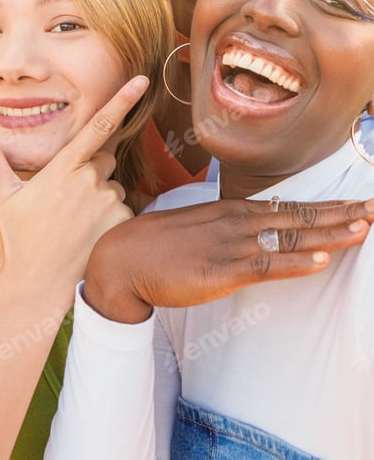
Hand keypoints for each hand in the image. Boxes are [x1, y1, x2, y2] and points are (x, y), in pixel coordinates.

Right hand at [0, 75, 148, 302]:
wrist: (36, 287)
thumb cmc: (19, 240)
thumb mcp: (2, 199)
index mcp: (63, 168)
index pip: (97, 126)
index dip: (122, 100)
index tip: (141, 81)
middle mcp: (89, 181)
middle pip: (103, 161)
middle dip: (92, 173)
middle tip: (68, 202)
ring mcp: (107, 203)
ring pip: (115, 188)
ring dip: (102, 198)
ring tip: (77, 224)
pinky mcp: (121, 224)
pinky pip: (125, 211)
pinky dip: (113, 220)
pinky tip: (92, 237)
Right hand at [83, 197, 373, 321]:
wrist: (122, 257)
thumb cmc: (159, 245)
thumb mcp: (200, 227)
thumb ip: (229, 228)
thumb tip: (254, 233)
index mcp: (235, 210)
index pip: (292, 206)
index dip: (328, 207)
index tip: (358, 204)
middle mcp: (240, 220)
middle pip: (301, 216)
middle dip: (343, 213)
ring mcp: (232, 243)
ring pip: (292, 237)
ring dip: (333, 234)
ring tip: (365, 227)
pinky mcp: (222, 269)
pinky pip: (267, 265)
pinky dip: (297, 263)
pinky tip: (322, 260)